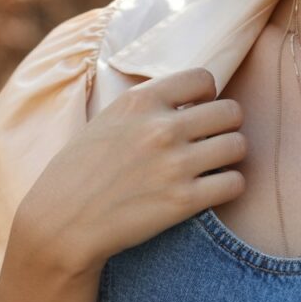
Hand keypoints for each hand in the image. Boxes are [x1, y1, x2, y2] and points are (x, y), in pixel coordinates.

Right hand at [16, 68, 246, 275]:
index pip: (204, 78)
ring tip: (214, 166)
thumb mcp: (108, 120)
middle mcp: (161, 127)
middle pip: (231, 111)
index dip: (208, 96)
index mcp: (140, 101)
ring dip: (231, 157)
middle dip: (226, 126)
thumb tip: (188, 98)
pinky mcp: (184, 200)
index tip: (198, 112)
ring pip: (239, 145)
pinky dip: (230, 187)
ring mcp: (175, 164)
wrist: (61, 223)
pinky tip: (212, 190)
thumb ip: (147, 106)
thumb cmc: (80, 172)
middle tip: (211, 142)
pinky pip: (236, 183)